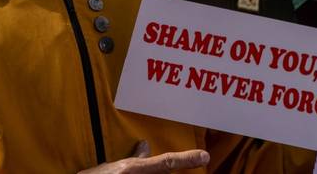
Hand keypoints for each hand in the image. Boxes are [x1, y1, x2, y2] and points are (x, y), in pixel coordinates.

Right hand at [78, 140, 209, 172]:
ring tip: (127, 168)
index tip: (204, 157)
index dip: (186, 159)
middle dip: (161, 169)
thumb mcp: (112, 168)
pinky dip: (147, 173)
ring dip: (150, 173)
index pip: (166, 163)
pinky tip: (129, 171)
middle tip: (166, 162)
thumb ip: (133, 158)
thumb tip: (145, 144)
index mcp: (132, 169)